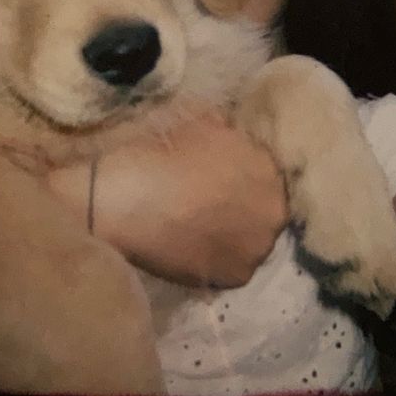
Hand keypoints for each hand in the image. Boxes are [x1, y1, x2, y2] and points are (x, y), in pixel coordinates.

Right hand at [48, 115, 287, 288]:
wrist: (121, 197)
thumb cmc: (155, 151)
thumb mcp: (199, 118)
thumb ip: (227, 130)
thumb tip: (232, 135)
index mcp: (268, 166)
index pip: (268, 173)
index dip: (244, 175)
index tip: (223, 177)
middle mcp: (274, 209)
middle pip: (266, 209)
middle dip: (245, 205)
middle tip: (212, 205)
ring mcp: (258, 247)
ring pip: (252, 240)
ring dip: (234, 235)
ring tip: (200, 230)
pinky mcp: (236, 277)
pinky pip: (234, 266)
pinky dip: (218, 259)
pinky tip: (194, 250)